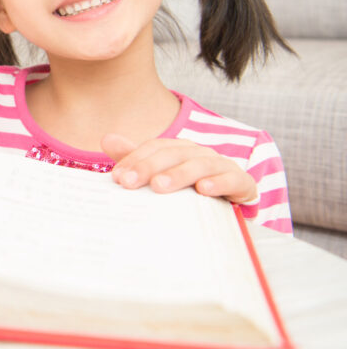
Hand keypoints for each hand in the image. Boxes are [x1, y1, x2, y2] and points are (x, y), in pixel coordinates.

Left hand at [102, 133, 257, 203]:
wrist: (229, 209)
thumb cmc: (188, 192)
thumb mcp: (160, 176)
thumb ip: (135, 159)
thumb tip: (106, 139)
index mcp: (179, 149)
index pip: (155, 148)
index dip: (135, 159)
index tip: (117, 177)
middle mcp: (199, 153)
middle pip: (173, 154)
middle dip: (149, 167)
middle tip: (129, 183)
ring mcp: (222, 166)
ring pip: (200, 164)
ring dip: (179, 174)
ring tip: (159, 186)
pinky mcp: (242, 183)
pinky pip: (232, 179)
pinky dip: (219, 182)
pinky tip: (204, 190)